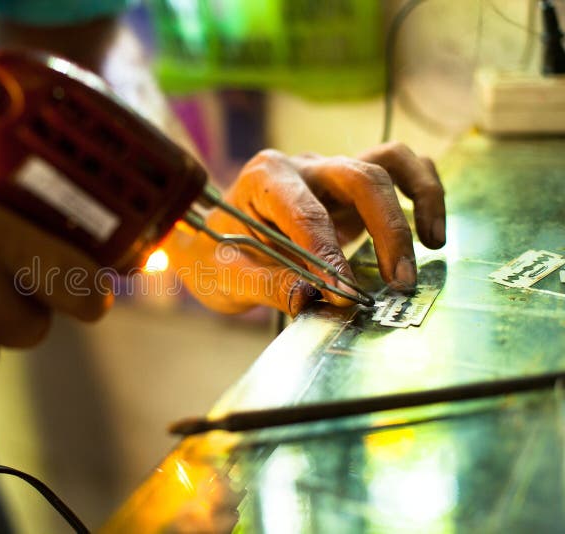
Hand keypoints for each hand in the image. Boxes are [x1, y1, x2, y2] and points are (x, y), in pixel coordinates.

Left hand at [164, 143, 444, 314]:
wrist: (214, 244)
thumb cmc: (216, 258)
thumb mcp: (225, 277)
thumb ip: (264, 286)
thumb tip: (310, 298)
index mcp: (264, 179)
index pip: (305, 211)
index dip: (328, 252)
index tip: (344, 293)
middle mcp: (302, 167)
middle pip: (359, 177)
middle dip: (387, 229)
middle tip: (399, 283)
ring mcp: (329, 172)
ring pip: (386, 163)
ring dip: (417, 200)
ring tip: (433, 245)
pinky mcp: (350, 187)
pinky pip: (398, 167)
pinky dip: (423, 190)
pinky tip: (431, 230)